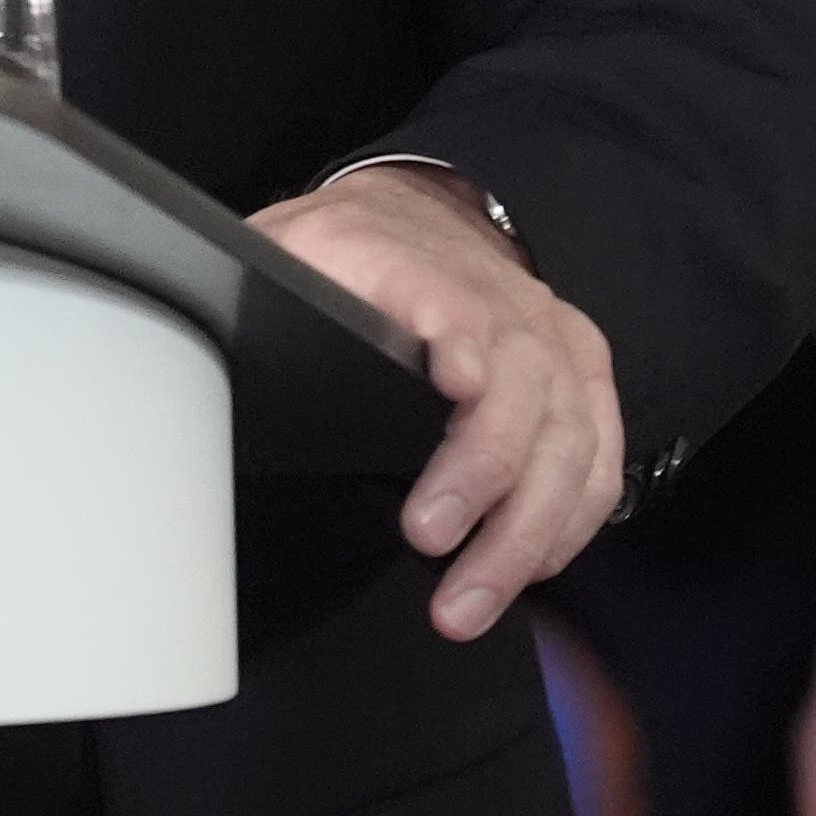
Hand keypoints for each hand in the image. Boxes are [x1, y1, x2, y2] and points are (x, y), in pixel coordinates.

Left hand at [252, 164, 624, 635]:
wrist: (422, 214)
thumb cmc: (348, 251)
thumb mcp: (288, 250)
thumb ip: (268, 296)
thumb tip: (216, 356)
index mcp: (415, 261)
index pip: (452, 299)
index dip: (459, 341)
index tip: (453, 382)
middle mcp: (503, 300)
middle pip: (523, 388)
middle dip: (484, 478)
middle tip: (428, 542)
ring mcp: (552, 340)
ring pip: (568, 441)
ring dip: (525, 532)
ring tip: (467, 602)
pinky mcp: (582, 378)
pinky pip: (598, 461)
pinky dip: (568, 524)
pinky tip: (528, 568)